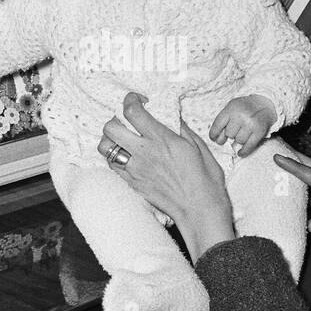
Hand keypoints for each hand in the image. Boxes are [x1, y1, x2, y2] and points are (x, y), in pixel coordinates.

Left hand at [100, 93, 235, 260]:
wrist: (199, 209)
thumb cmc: (205, 178)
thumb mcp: (198, 146)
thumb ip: (181, 128)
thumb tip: (170, 115)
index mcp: (161, 139)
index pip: (132, 112)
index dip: (130, 100)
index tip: (137, 100)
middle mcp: (144, 152)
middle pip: (111, 128)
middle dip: (115, 119)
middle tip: (126, 121)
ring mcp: (135, 169)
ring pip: (105, 148)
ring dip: (110, 140)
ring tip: (122, 139)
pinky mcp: (132, 183)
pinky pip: (112, 166)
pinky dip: (114, 158)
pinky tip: (127, 157)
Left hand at [209, 93, 277, 157]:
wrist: (265, 104)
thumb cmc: (245, 107)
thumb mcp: (232, 107)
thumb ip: (224, 119)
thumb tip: (217, 138)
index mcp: (231, 108)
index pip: (218, 125)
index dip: (214, 134)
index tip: (214, 138)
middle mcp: (241, 116)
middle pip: (229, 134)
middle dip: (229, 136)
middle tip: (231, 135)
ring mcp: (250, 124)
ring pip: (238, 140)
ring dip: (238, 140)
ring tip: (241, 135)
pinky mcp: (259, 131)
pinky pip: (248, 146)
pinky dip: (243, 151)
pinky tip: (240, 152)